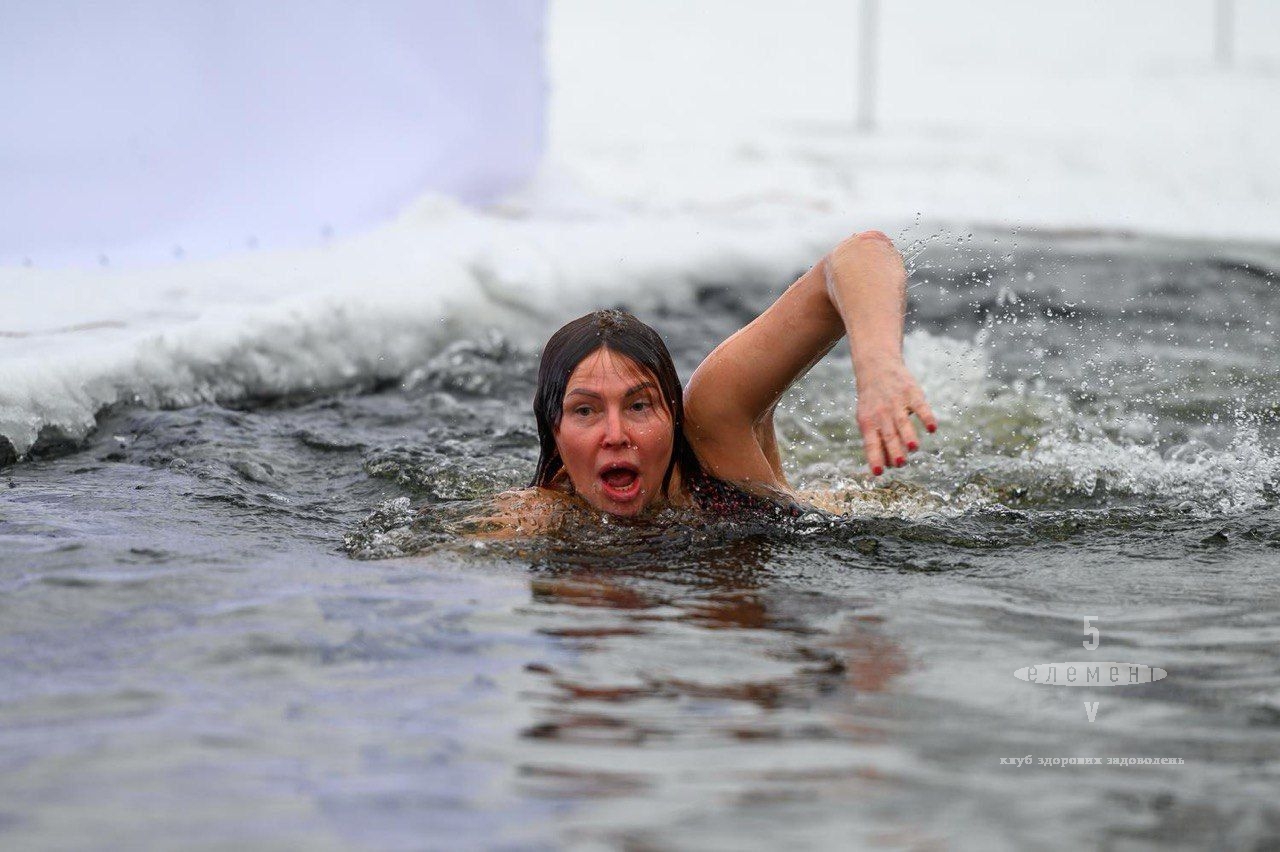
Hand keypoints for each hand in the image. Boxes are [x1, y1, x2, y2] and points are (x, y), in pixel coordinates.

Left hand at [853, 358, 936, 475]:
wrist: (877, 367)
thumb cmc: (873, 402)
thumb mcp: (867, 418)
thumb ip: (876, 440)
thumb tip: (886, 465)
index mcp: (868, 422)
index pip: (871, 443)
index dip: (875, 458)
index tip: (878, 473)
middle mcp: (881, 413)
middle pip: (888, 435)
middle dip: (894, 449)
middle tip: (900, 463)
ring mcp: (896, 403)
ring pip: (903, 422)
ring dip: (909, 435)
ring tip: (914, 448)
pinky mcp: (911, 393)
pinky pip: (920, 407)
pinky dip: (927, 417)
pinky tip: (932, 429)